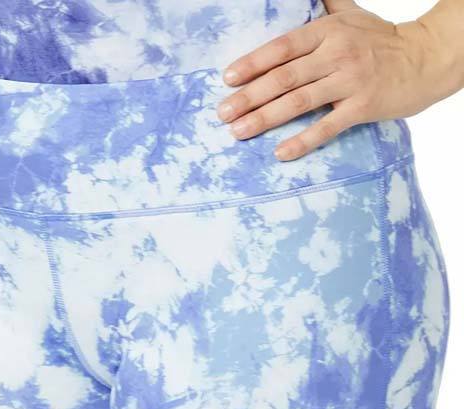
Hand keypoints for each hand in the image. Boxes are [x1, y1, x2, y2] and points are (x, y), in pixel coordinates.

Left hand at [217, 0, 451, 160]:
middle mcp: (335, 54)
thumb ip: (323, 5)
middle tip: (223, 113)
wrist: (426, 59)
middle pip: (283, 77)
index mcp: (327, 32)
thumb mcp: (350, 14)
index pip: (282, 48)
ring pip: (299, 102)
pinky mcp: (362, 106)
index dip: (253, 63)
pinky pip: (327, 127)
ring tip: (239, 132)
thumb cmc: (380, 40)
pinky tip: (281, 153)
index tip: (228, 79)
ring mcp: (349, 81)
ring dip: (265, 118)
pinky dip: (303, 141)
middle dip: (249, 96)